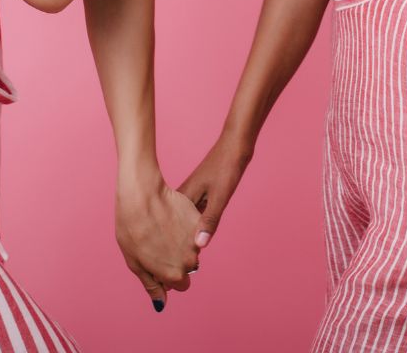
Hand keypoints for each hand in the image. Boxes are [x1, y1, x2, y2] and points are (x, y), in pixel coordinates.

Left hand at [115, 177, 202, 310]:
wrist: (141, 196)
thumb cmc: (132, 229)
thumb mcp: (135, 263)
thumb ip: (151, 285)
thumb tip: (161, 303)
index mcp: (174, 274)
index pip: (180, 284)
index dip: (169, 274)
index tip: (158, 259)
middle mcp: (189, 261)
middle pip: (187, 266)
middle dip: (177, 258)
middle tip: (159, 242)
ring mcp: (196, 240)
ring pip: (192, 247)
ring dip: (182, 242)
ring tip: (163, 227)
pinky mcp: (198, 221)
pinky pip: (196, 229)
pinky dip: (186, 226)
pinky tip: (171, 216)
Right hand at [178, 133, 252, 251]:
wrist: (235, 146)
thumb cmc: (227, 168)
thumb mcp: (221, 197)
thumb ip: (210, 220)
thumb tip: (199, 245)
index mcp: (184, 196)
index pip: (173, 227)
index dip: (172, 244)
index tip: (171, 261)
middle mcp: (184, 195)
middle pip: (177, 224)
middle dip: (177, 241)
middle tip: (177, 262)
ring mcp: (192, 193)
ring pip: (185, 219)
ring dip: (186, 233)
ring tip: (184, 253)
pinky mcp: (201, 191)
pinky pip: (193, 212)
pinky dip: (194, 223)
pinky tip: (197, 232)